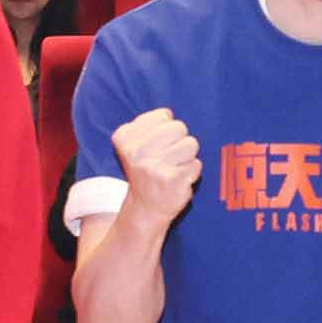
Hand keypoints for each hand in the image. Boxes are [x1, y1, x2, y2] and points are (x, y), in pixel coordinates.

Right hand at [112, 107, 201, 225]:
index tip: (155, 145)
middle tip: (168, 157)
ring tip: (173, 168)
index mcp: (125, 138)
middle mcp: (136, 151)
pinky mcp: (172, 179)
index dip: (165, 129)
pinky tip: (178, 180)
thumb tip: (168, 114)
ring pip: (191, 144)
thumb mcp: (134, 144)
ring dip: (187, 157)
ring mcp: (154, 166)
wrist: (145, 208)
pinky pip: (196, 164)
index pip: (164, 115)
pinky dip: (191, 172)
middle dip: (179, 141)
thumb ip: (149, 124)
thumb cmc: (145, 170)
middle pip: (179, 127)